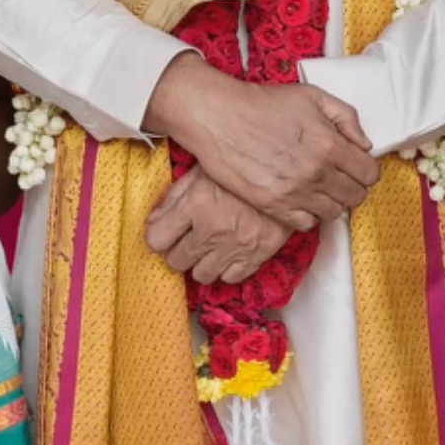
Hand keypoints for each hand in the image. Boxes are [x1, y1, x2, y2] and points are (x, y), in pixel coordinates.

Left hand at [144, 172, 290, 285]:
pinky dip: (227, 268)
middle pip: (177, 261)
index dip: (159, 235)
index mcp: (195, 205)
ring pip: (201, 275)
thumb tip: (155, 220)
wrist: (290, 170)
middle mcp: (212, 231)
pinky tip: (229, 252)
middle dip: (178, 250)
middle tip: (188, 238)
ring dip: (201, 263)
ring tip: (209, 247)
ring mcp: (236, 247)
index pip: (156, 240)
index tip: (165, 231)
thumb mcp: (203, 170)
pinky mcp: (258, 255)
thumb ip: (175, 196)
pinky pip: (231, 278)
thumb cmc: (244, 166)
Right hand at [148, 58, 377, 227]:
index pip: (370, 174)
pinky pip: (306, 223)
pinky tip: (301, 199)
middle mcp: (317, 173)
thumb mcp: (312, 96)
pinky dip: (308, 214)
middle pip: (356, 197)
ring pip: (334, 213)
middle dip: (352, 186)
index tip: (355, 166)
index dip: (365, 170)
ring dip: (331, 201)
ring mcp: (295, 192)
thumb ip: (346, 117)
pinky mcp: (274, 205)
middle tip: (338, 177)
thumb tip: (364, 144)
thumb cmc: (263, 103)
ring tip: (320, 188)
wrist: (220, 117)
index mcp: (330, 145)